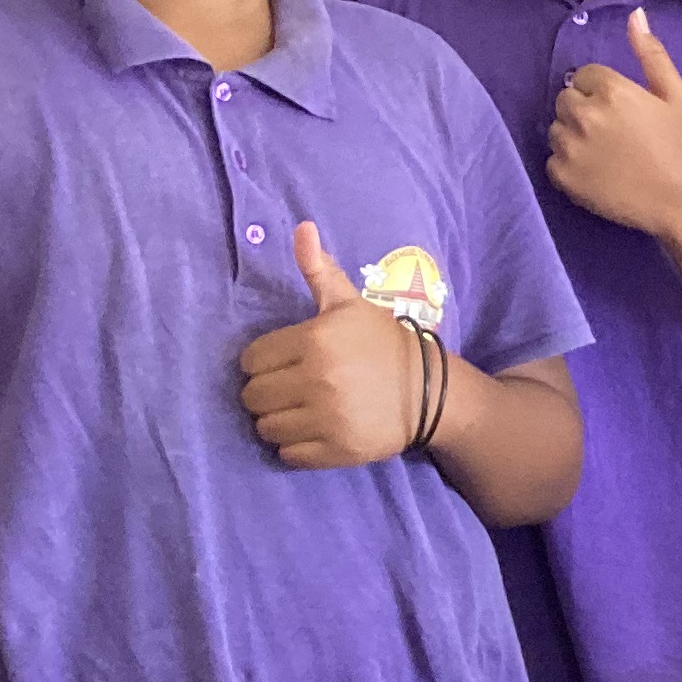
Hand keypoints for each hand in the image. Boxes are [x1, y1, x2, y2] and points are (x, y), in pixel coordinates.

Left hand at [238, 223, 421, 468]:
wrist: (431, 390)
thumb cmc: (383, 343)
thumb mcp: (351, 304)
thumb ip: (319, 271)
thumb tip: (301, 227)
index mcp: (314, 340)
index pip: (250, 360)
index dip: (263, 361)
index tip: (285, 363)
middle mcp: (316, 380)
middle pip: (252, 396)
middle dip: (267, 392)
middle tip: (292, 389)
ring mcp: (327, 418)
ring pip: (266, 428)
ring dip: (278, 421)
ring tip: (301, 412)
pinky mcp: (337, 450)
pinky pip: (288, 455)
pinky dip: (294, 447)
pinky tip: (313, 432)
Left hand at [547, 10, 681, 242]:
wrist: (680, 203)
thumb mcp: (677, 96)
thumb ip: (652, 55)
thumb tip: (635, 15)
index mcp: (611, 89)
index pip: (585, 76)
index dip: (602, 92)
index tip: (622, 112)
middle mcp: (585, 113)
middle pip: (565, 99)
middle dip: (583, 110)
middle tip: (612, 133)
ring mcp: (570, 145)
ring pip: (556, 128)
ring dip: (573, 136)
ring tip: (603, 154)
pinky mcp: (563, 175)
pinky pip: (552, 159)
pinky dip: (568, 164)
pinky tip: (595, 172)